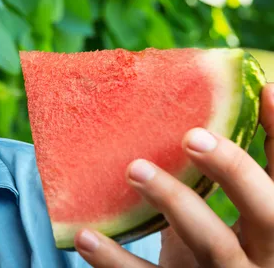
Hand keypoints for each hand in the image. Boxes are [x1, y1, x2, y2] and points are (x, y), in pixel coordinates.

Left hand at [73, 83, 273, 267]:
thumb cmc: (223, 253)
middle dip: (234, 171)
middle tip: (194, 135)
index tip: (264, 91)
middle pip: (266, 213)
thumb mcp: (238, 220)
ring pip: (209, 242)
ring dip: (171, 200)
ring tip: (135, 168)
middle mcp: (262, 256)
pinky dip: (115, 260)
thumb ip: (231, 178)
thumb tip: (213, 110)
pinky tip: (85, 235)